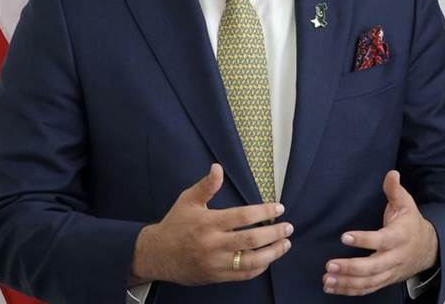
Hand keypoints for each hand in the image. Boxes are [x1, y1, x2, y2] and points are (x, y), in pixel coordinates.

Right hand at [130, 163, 292, 285]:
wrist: (156, 255)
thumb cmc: (175, 224)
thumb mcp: (188, 200)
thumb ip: (207, 185)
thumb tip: (218, 167)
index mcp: (208, 222)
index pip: (242, 217)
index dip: (264, 212)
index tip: (278, 208)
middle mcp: (213, 244)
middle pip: (251, 240)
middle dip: (274, 233)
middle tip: (288, 227)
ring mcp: (216, 262)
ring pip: (251, 261)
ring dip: (272, 253)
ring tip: (285, 244)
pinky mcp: (216, 276)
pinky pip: (243, 275)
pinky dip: (259, 268)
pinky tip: (268, 258)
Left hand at [322, 170, 437, 296]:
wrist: (428, 249)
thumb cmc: (411, 224)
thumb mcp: (406, 204)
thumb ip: (395, 190)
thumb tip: (392, 173)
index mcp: (399, 237)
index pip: (381, 240)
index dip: (363, 240)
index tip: (344, 236)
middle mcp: (394, 257)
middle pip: (373, 267)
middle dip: (350, 268)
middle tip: (330, 265)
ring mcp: (389, 272)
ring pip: (368, 282)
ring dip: (347, 282)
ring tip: (327, 279)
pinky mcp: (385, 280)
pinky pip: (367, 289)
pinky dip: (350, 290)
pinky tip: (333, 288)